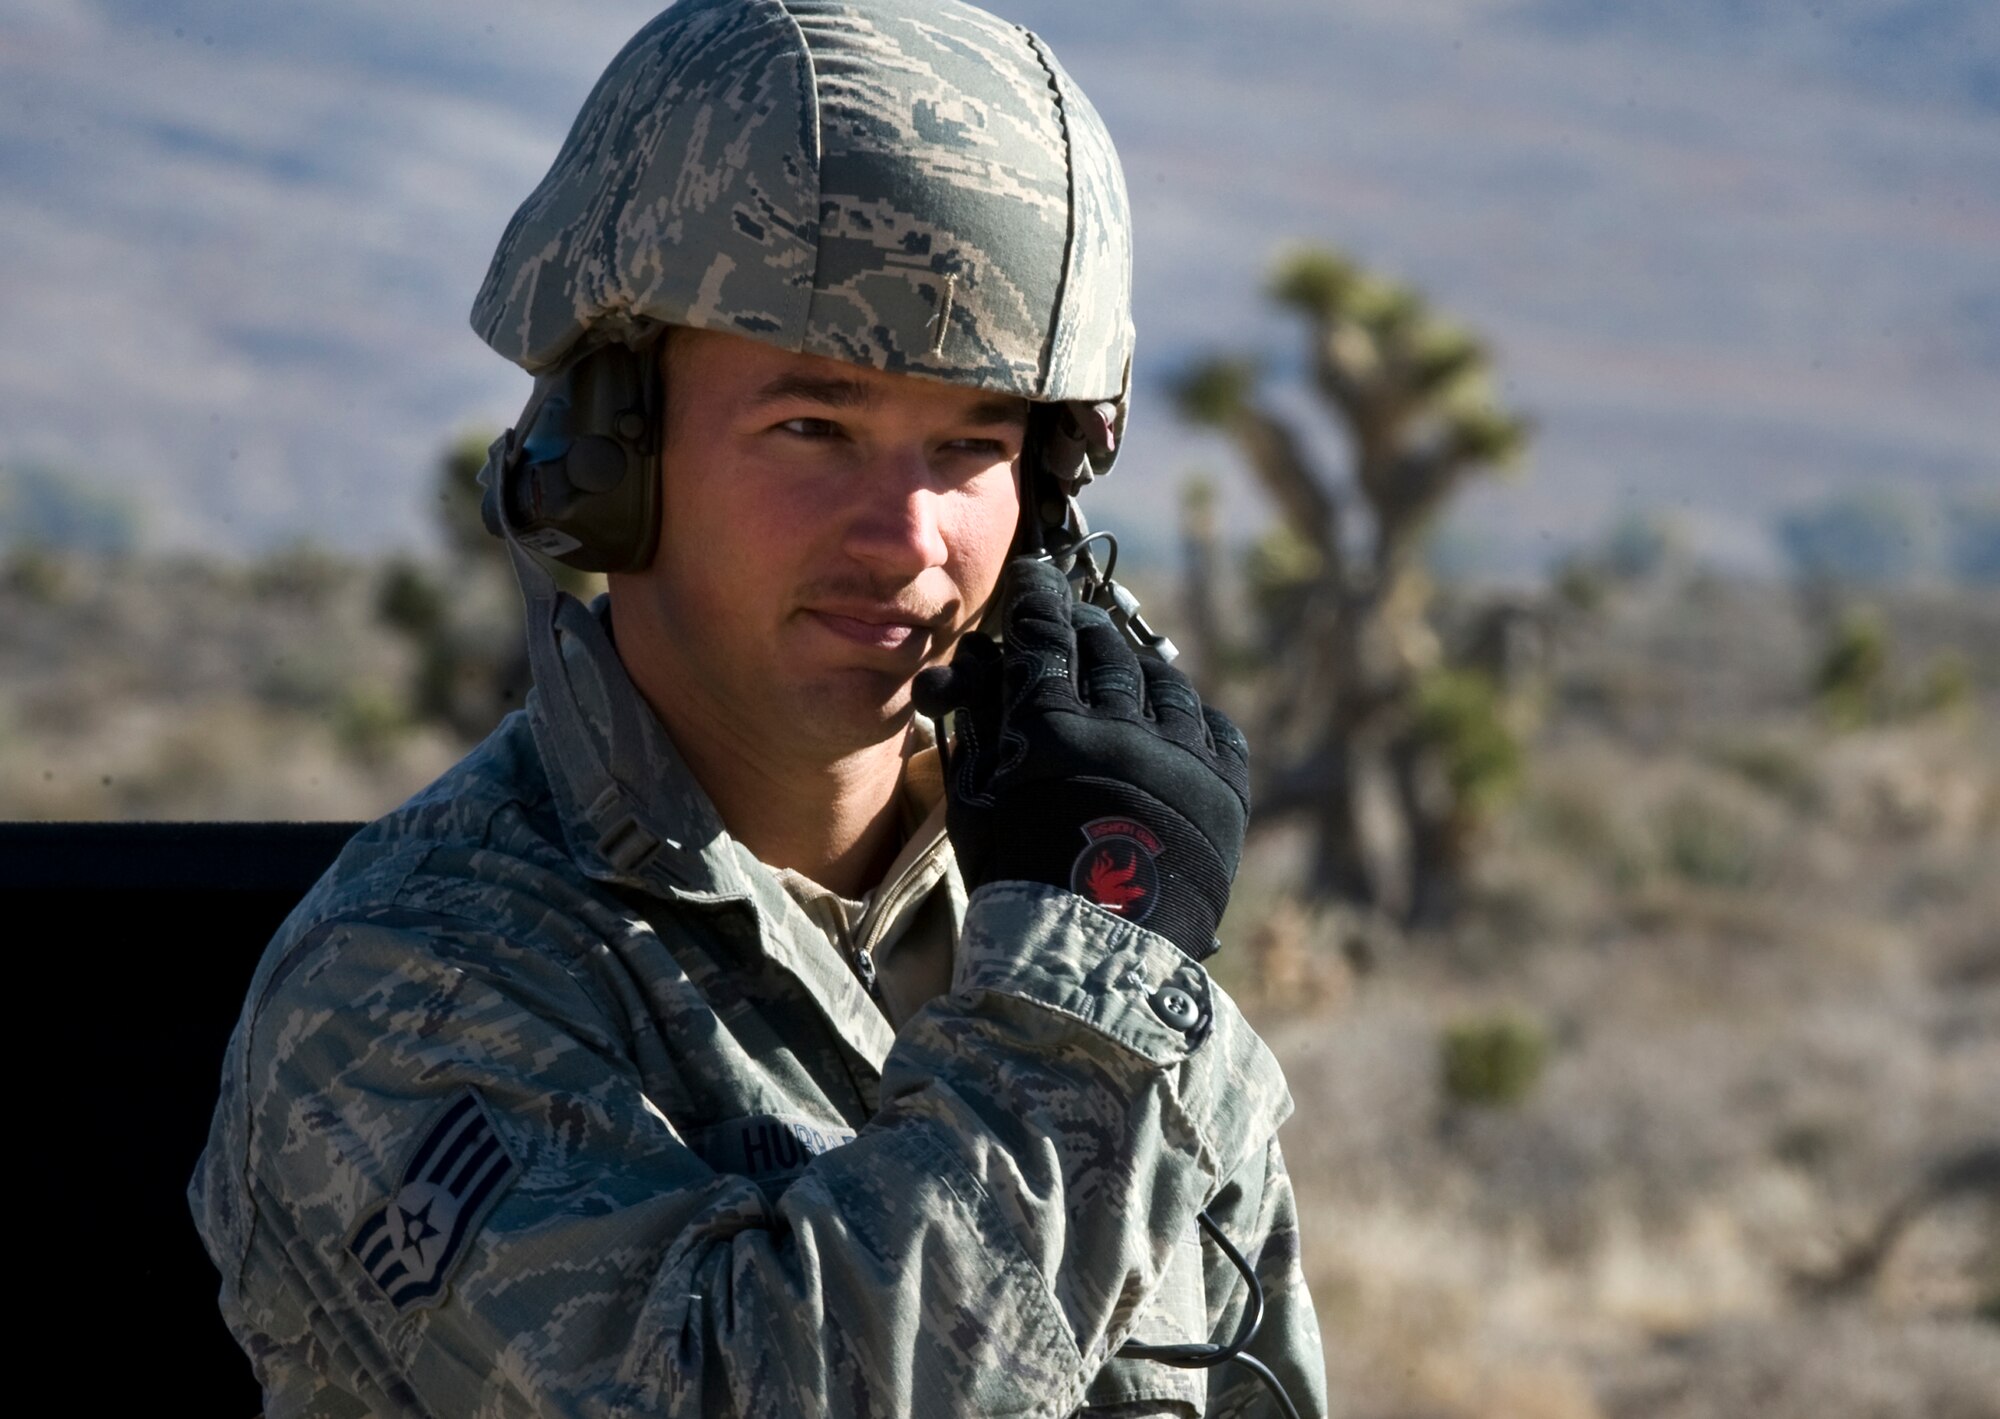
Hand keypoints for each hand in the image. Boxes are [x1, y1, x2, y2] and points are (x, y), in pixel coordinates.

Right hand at [912, 557, 1249, 959]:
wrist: (1092, 965)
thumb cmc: (1015, 883)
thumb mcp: (976, 802)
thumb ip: (980, 725)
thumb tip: (980, 663)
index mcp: (1052, 732)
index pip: (1044, 636)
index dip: (1038, 597)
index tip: (1035, 577)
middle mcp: (1123, 733)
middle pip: (1105, 651)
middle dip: (1086, 628)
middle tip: (1076, 623)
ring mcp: (1181, 761)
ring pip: (1163, 683)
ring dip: (1137, 667)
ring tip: (1122, 667)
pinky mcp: (1225, 795)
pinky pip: (1215, 729)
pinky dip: (1192, 718)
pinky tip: (1174, 717)